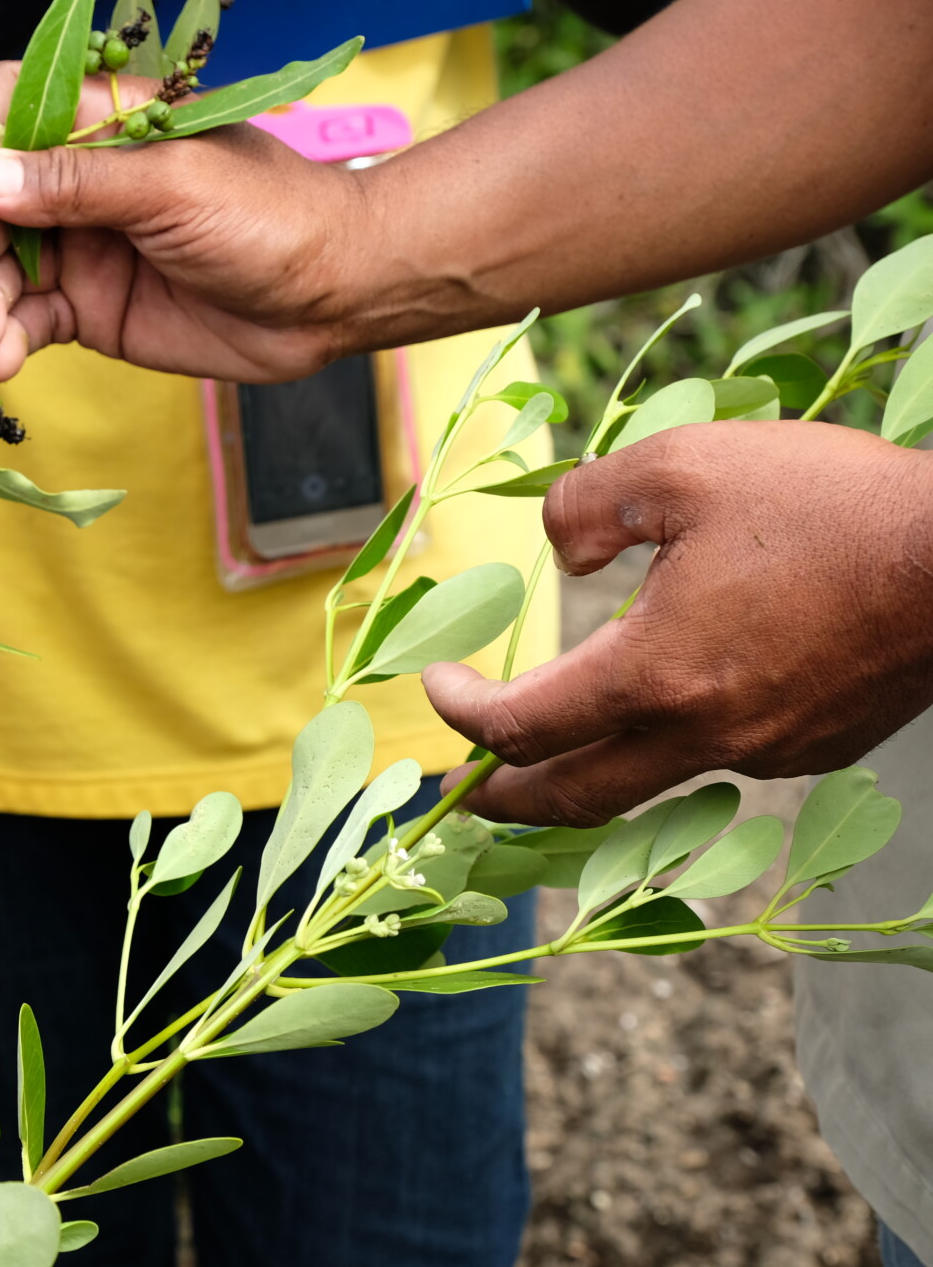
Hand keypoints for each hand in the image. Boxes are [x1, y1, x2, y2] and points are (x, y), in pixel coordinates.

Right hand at [0, 61, 369, 382]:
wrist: (334, 295)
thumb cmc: (272, 217)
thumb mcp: (173, 186)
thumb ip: (77, 185)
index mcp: (107, 128)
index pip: (13, 114)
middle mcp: (85, 186)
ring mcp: (85, 250)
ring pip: (3, 271)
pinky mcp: (93, 311)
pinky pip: (30, 322)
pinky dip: (6, 341)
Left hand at [422, 421, 932, 826]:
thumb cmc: (830, 504)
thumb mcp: (682, 465)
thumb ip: (588, 505)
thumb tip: (558, 555)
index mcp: (655, 677)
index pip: (522, 727)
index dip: (461, 715)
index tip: (436, 687)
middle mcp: (706, 735)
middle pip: (575, 799)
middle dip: (506, 801)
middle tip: (463, 794)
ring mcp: (768, 750)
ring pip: (653, 781)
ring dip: (592, 768)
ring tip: (558, 745)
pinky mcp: (817, 746)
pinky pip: (724, 753)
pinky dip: (675, 736)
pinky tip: (678, 692)